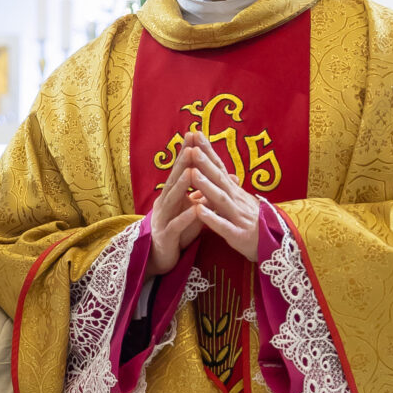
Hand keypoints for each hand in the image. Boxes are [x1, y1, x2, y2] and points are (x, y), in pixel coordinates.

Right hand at [147, 136, 205, 274]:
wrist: (161, 257)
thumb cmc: (179, 230)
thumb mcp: (195, 210)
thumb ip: (209, 193)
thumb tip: (230, 177)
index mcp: (173, 194)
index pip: (181, 170)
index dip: (187, 153)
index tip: (195, 135)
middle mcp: (165, 202)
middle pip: (174, 180)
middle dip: (183, 163)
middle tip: (190, 146)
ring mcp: (163, 218)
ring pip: (173, 200)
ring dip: (182, 186)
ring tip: (191, 171)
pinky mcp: (166, 235)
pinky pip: (176, 225)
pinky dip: (186, 217)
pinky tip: (193, 210)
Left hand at [180, 134, 259, 260]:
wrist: (277, 245)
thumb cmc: (251, 222)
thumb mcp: (235, 204)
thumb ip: (218, 192)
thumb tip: (197, 183)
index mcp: (233, 191)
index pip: (219, 167)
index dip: (207, 151)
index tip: (195, 133)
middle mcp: (236, 200)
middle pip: (219, 178)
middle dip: (205, 163)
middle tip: (192, 147)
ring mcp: (238, 216)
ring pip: (221, 199)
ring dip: (207, 186)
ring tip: (192, 173)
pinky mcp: (238, 235)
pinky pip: (223, 226)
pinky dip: (211, 218)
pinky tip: (199, 210)